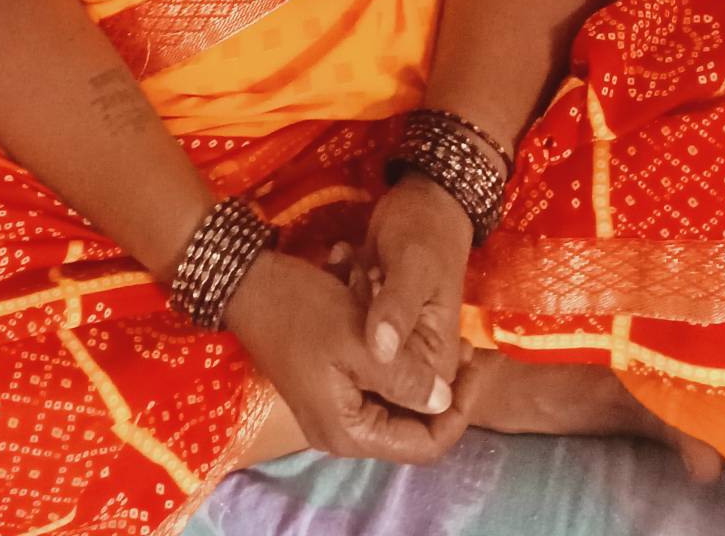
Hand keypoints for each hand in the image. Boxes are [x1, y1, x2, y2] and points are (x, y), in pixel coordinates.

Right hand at [223, 248, 470, 463]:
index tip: (478, 364)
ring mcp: (333, 409)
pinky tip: (403, 325)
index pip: (424, 444)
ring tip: (440, 329)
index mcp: (349, 432)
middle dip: (442, 386)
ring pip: (396, 400)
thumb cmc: (302, 309)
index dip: (459, 410)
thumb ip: (405, 377)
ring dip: (418, 367)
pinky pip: (375, 383)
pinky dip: (394, 358)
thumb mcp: (360, 339)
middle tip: (467, 344)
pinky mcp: (329, 385)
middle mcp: (341, 432)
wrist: (245, 281)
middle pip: (411, 424)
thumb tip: (444, 400)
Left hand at [338, 172, 474, 413]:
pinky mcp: (375, 322)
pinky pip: (350, 330)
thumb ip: (396, 310)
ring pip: (358, 357)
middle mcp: (418, 359)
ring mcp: (395, 342)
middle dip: (351, 342)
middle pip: (379, 388)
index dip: (376, 399)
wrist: (423, 198)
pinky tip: (341, 258)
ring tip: (351, 266)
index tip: (338, 348)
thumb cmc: (425, 230)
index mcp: (436, 357)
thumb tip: (380, 353)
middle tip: (349, 288)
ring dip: (343, 314)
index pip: (422, 415)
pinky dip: (340, 295)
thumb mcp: (411, 267)